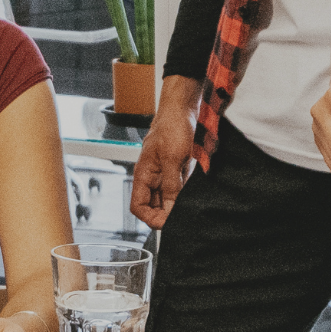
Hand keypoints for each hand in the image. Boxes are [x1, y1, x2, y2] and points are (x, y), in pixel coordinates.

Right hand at [128, 85, 197, 226]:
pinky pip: (177, 190)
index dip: (149, 218)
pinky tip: (193, 196)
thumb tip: (171, 210)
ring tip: (188, 206)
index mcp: (143, 174)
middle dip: (165, 214)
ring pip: (166, 200)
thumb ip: (171, 185)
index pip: (138, 206)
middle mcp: (152, 177)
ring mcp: (164, 174)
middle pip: (153, 206)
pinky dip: (184, 196)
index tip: (166, 223)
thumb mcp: (172, 158)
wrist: (184, 108)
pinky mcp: (176, 170)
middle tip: (182, 217)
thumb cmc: (172, 126)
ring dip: (176, 206)